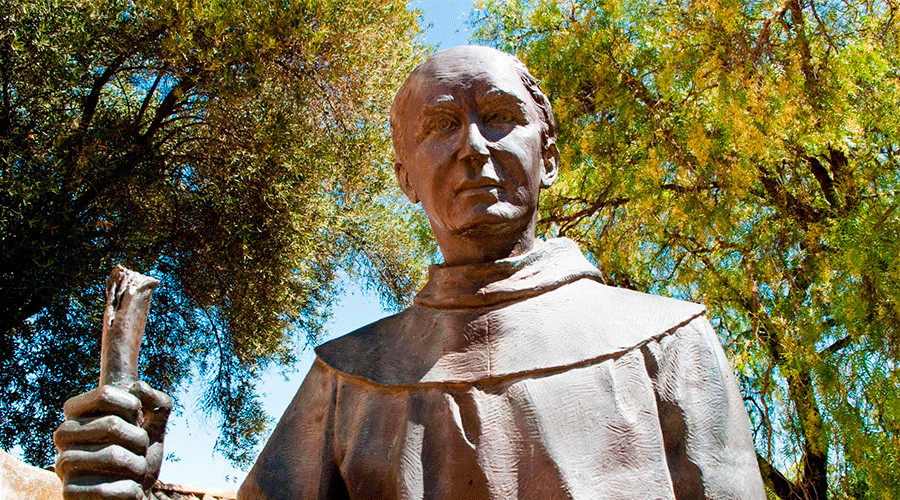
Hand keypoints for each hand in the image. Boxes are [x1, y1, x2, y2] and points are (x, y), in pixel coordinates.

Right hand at [53, 382, 172, 499]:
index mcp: (78, 412)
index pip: (105, 394)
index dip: (132, 406)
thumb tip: (138, 387)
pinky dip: (131, 490)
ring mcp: (63, 464)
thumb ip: (157, 402)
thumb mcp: (155, 425)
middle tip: (139, 451)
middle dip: (140, 440)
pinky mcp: (69, 493)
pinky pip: (109, 489)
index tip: (136, 419)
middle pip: (112, 425)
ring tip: (134, 473)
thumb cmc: (139, 454)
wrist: (132, 494)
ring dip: (138, 466)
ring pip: (113, 456)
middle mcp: (64, 435)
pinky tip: (128, 490)